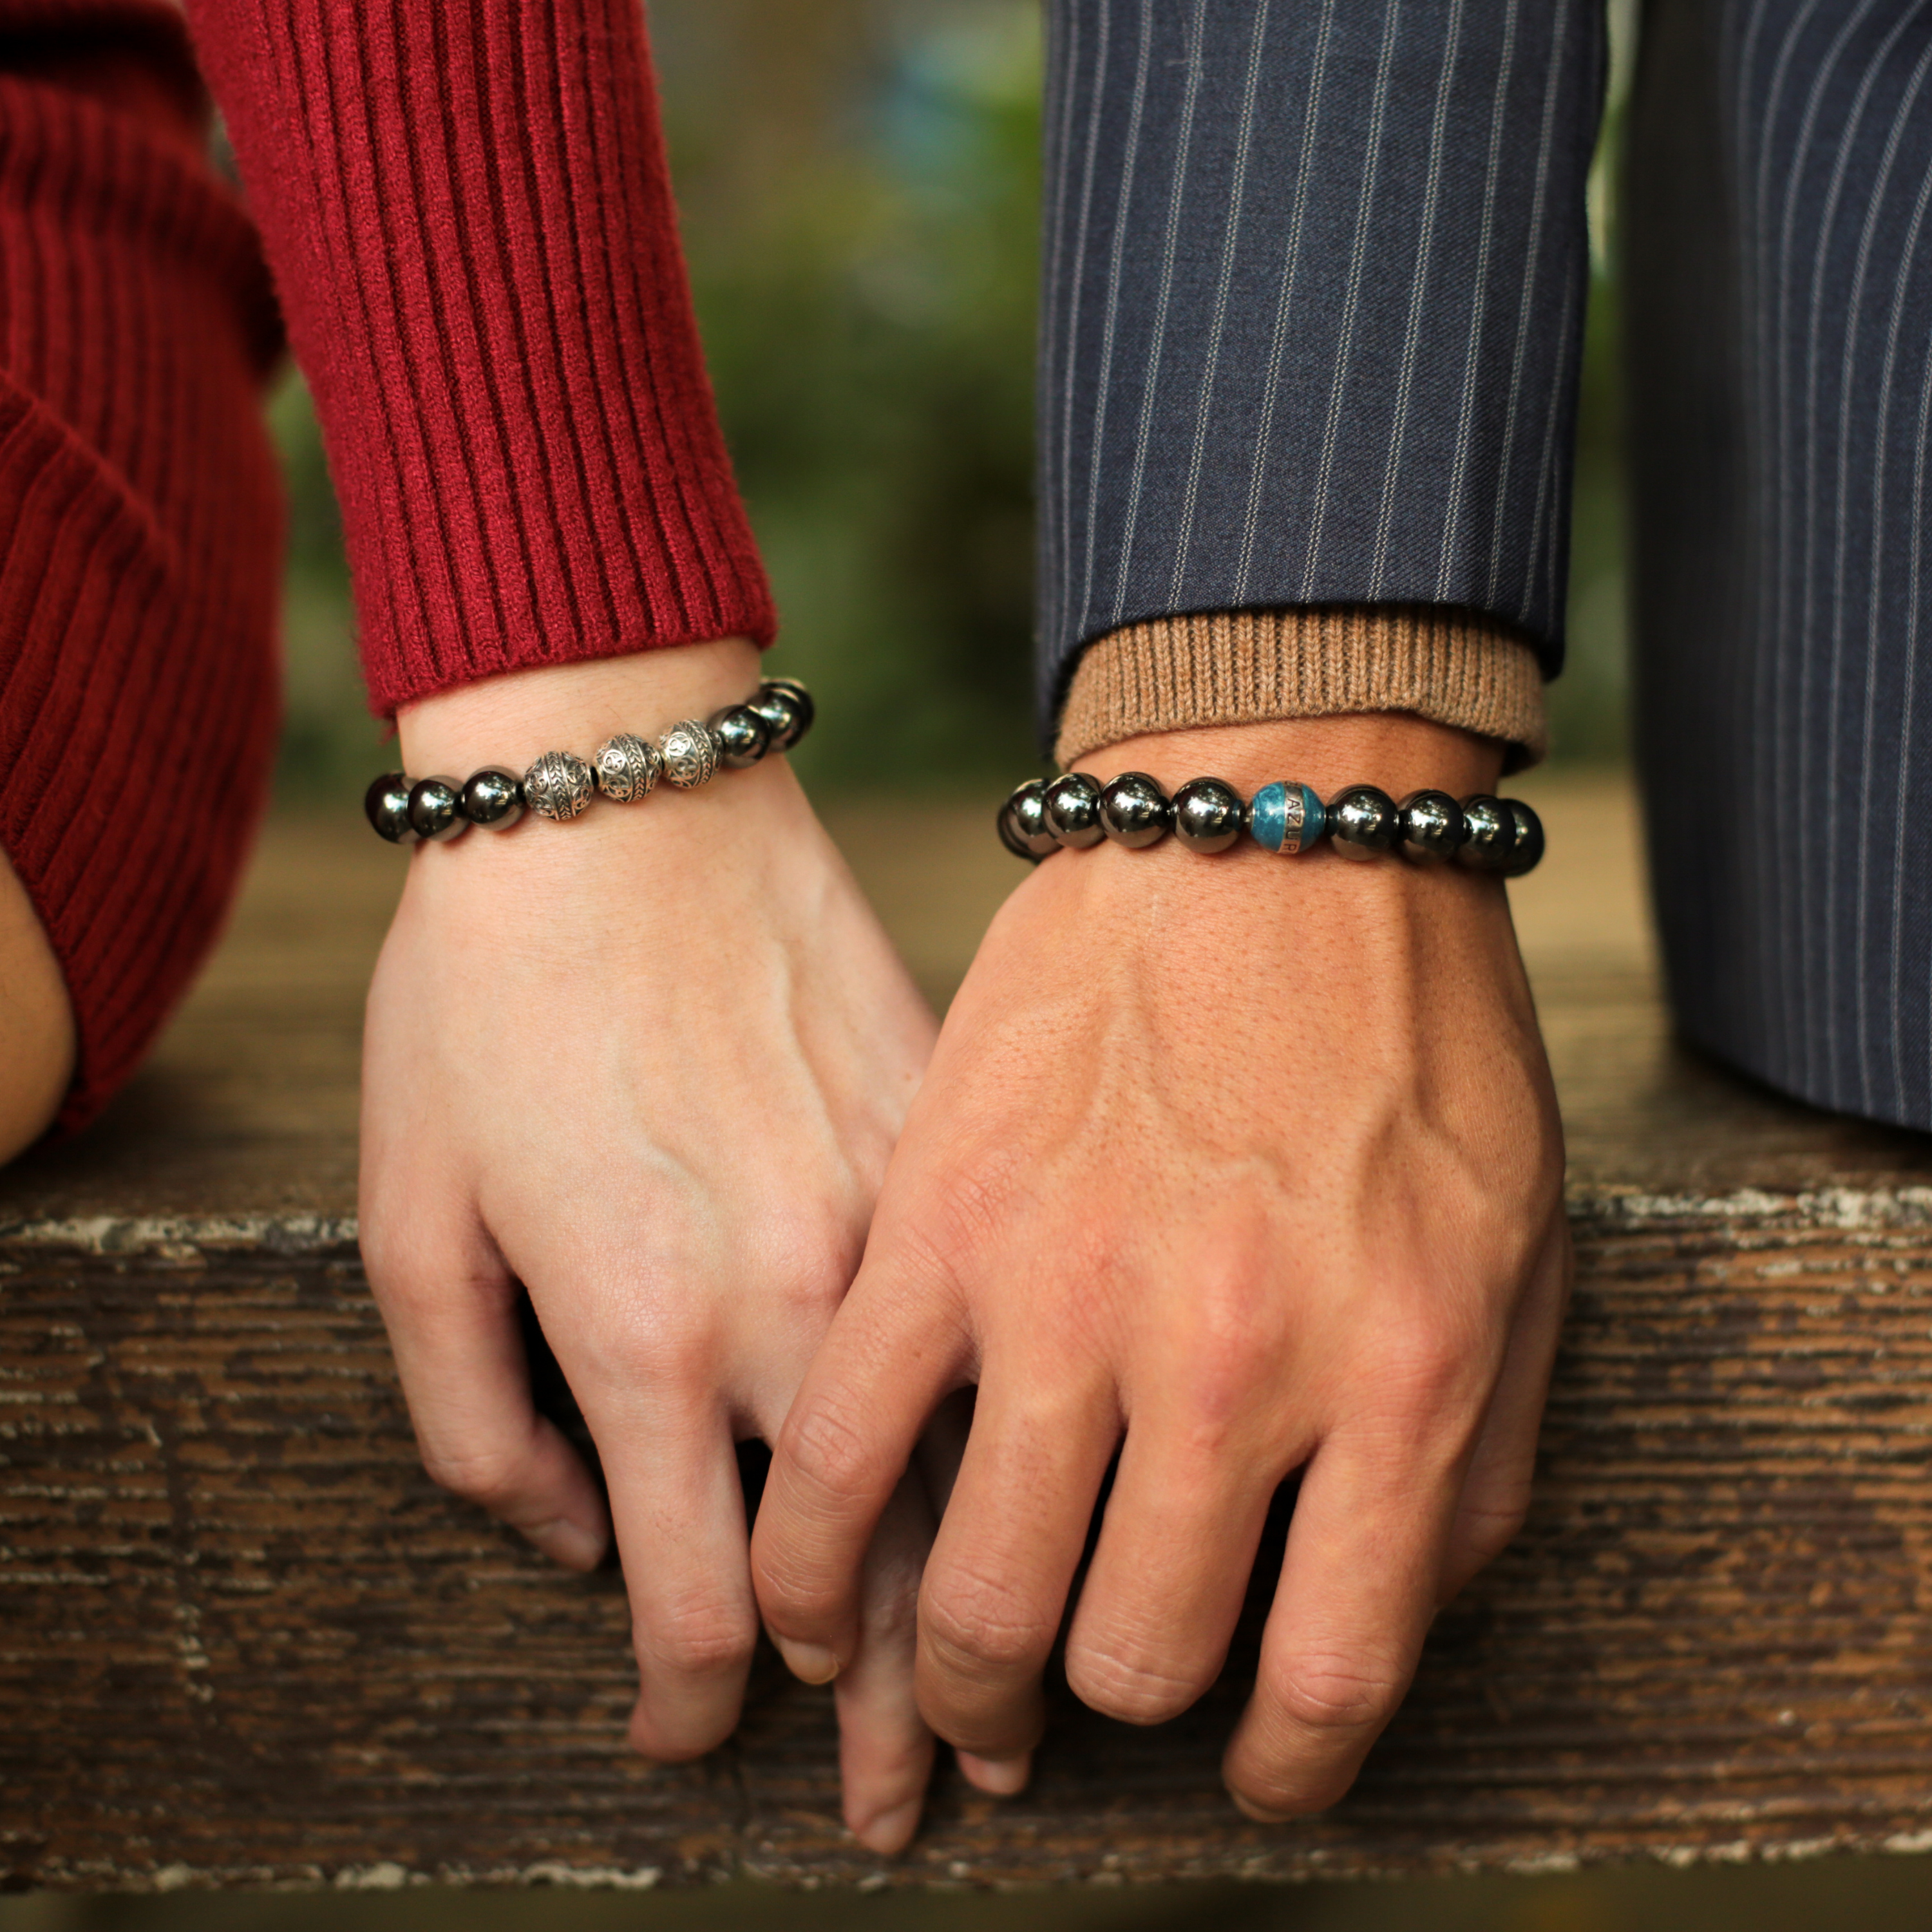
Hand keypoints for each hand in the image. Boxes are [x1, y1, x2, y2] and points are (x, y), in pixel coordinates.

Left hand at [359, 640, 945, 1849]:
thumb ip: (478, 1419)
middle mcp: (793, 1302)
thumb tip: (581, 1541)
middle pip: (867, 1577)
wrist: (627, 804)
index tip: (687, 1742)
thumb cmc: (491, 999)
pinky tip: (1031, 1493)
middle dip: (884, 1723)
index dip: (691, 1711)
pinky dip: (1009, 1443)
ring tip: (1004, 1713)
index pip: (699, 1605)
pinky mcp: (942, 1148)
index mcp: (646, 1332)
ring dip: (978, 1610)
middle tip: (901, 1811)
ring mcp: (893, 1226)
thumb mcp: (414, 1217)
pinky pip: (992, 1332)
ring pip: (966, 1472)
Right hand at [751, 713, 1567, 1817]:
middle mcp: (1235, 1364)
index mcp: (1400, 1376)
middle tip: (1097, 1676)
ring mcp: (1070, 1293)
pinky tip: (812, 1602)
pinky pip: (840, 1452)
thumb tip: (1388, 1620)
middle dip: (1114, 1703)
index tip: (1248, 1772)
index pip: (1326, 1681)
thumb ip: (1478, 1463)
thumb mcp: (1523, 1250)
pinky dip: (814, 1563)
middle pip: (1137, 1660)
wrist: (1276, 823)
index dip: (1280, 1772)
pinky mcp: (938, 1224)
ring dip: (968, 1676)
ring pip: (986, 1599)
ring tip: (965, 1673)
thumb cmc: (1412, 1035)